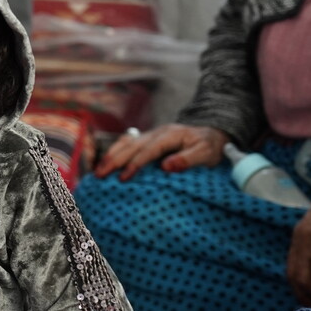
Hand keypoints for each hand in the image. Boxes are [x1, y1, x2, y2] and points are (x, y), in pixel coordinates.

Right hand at [94, 124, 228, 180]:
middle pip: (131, 146)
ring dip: (111, 156)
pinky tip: (106, 160)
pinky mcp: (148, 139)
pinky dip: (115, 151)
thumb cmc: (210, 146)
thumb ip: (187, 159)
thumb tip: (166, 166)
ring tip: (98, 171)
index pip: (148, 150)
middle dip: (114, 160)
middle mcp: (157, 132)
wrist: (212, 133)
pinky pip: (128, 142)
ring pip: (126, 143)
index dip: (135, 164)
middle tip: (100, 176)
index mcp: (170, 135)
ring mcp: (151, 134)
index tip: (124, 178)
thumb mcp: (206, 153)